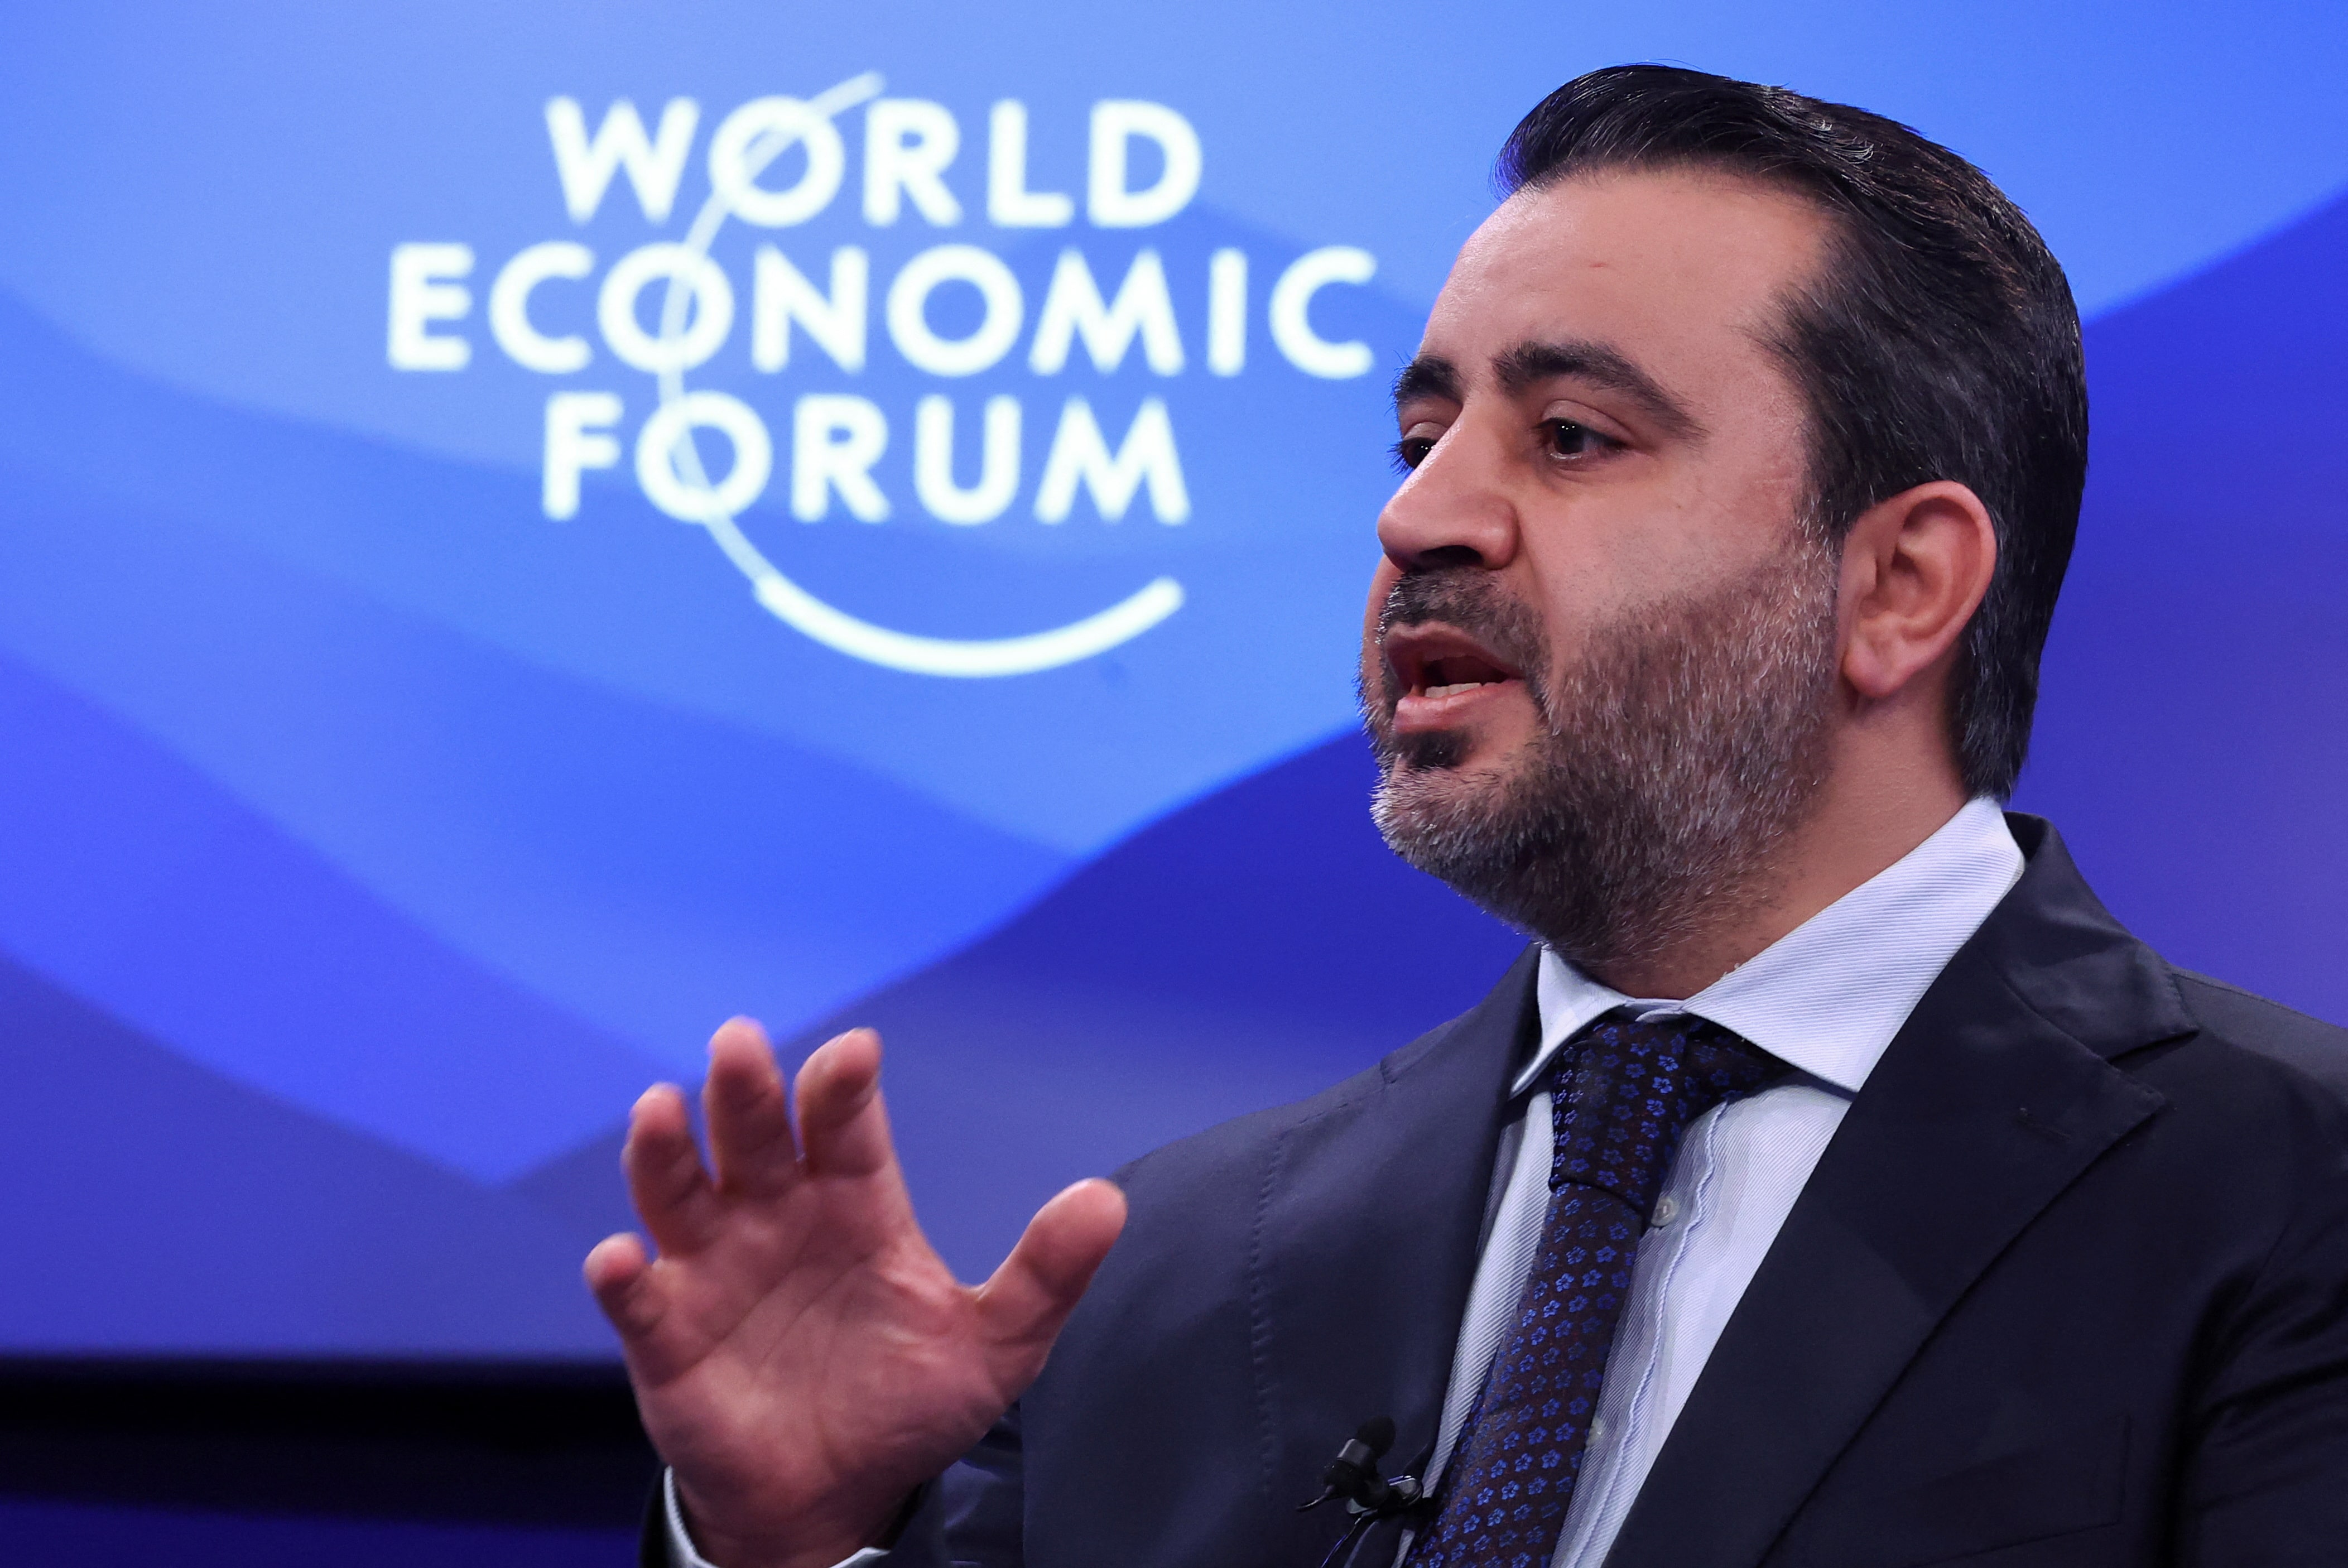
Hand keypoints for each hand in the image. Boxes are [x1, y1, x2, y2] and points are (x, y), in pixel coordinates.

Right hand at [584, 1020, 1126, 1567]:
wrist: (836, 1497)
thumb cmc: (907, 1403)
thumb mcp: (994, 1346)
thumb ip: (1045, 1274)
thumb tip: (1108, 1200)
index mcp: (853, 1203)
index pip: (845, 1126)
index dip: (843, 1087)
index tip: (855, 1055)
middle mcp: (776, 1216)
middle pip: (754, 1136)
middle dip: (745, 1090)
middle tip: (741, 1045)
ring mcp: (714, 1270)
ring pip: (678, 1191)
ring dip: (665, 1151)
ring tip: (662, 1109)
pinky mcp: (667, 1335)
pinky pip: (636, 1298)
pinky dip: (622, 1276)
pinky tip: (623, 1258)